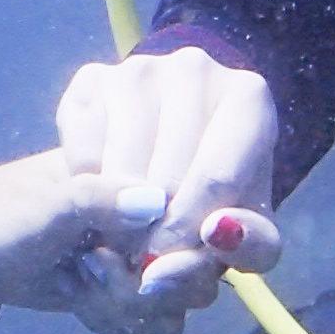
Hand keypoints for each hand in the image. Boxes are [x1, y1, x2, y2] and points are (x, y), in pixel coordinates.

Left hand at [0, 151, 191, 333]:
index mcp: (145, 180)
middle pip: (196, 278)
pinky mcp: (125, 292)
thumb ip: (98, 200)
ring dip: (121, 307)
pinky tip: (76, 299)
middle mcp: (156, 221)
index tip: (114, 260)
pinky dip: (112, 321)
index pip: (200, 228)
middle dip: (140, 289)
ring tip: (77, 282)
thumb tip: (156, 200)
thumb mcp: (45, 205)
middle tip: (86, 269)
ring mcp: (143, 259)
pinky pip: (146, 324)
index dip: (171, 259)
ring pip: (172, 308)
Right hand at [56, 44, 279, 305]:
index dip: (190, 236)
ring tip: (129, 240)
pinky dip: (88, 197)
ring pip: (120, 170)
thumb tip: (217, 232)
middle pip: (166, 178)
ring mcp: (139, 69)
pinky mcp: (91, 79)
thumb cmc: (219, 198)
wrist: (168, 161)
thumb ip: (252, 245)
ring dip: (117, 224)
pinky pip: (82, 156)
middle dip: (153, 234)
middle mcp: (195, 67)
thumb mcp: (251, 232)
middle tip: (148, 260)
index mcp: (249, 96)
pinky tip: (105, 204)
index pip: (216, 180)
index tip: (172, 265)